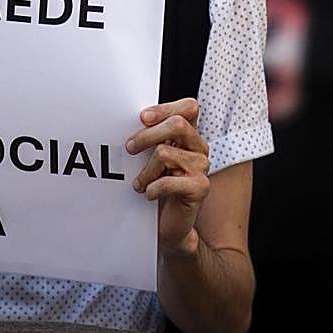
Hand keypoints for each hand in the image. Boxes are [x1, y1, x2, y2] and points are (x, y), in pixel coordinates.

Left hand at [126, 98, 209, 255]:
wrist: (171, 225)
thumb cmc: (159, 187)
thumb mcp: (153, 158)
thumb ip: (151, 138)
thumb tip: (132, 123)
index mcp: (189, 135)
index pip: (189, 108)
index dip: (166, 108)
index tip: (143, 118)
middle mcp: (199, 148)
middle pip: (177, 124)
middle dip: (147, 135)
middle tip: (130, 148)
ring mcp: (202, 167)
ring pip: (165, 153)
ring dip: (145, 170)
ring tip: (140, 182)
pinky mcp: (200, 187)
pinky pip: (169, 181)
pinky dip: (153, 188)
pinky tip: (149, 194)